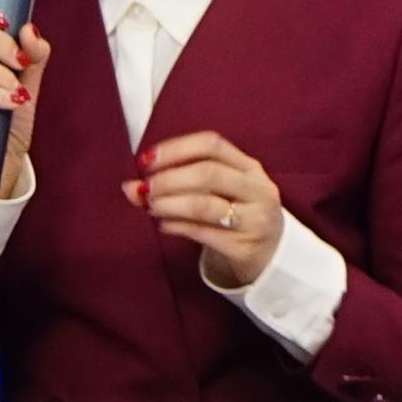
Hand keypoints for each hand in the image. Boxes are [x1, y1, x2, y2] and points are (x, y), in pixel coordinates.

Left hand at [127, 129, 289, 290]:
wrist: (271, 256)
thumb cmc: (236, 215)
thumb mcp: (219, 192)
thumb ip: (179, 182)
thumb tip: (130, 186)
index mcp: (249, 167)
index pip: (212, 144)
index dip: (175, 149)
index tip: (146, 160)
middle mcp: (257, 189)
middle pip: (208, 173)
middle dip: (169, 179)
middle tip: (145, 189)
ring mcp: (254, 219)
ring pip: (204, 205)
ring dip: (169, 204)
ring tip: (150, 207)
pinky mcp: (244, 247)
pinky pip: (202, 233)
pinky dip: (176, 226)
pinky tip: (163, 225)